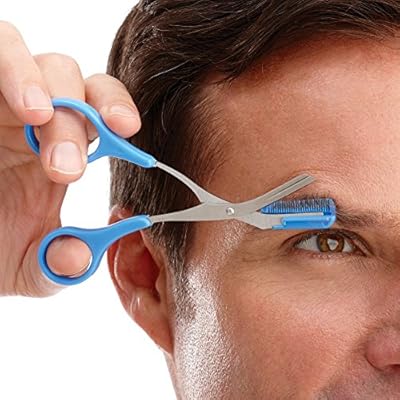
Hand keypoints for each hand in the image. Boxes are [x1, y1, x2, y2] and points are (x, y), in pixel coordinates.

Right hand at [0, 21, 140, 295]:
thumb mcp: (29, 263)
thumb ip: (61, 262)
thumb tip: (83, 258)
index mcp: (61, 150)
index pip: (102, 113)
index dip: (118, 113)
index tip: (130, 132)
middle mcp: (35, 120)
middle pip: (74, 83)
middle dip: (78, 119)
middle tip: (66, 167)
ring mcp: (0, 101)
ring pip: (36, 59)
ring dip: (46, 87)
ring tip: (39, 120)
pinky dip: (10, 66)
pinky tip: (26, 106)